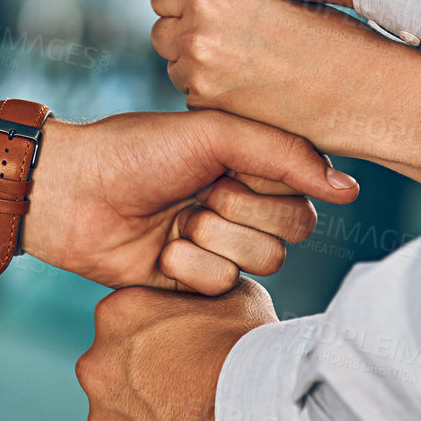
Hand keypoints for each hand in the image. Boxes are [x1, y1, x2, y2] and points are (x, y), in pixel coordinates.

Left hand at [0, 80, 358, 296]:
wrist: (72, 194)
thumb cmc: (137, 150)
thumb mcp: (213, 134)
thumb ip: (284, 153)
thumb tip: (349, 188)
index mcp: (251, 163)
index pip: (304, 190)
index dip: (267, 186)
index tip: (224, 170)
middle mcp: (243, 204)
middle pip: (292, 232)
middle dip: (241, 215)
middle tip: (198, 198)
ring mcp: (220, 244)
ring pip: (263, 263)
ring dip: (213, 242)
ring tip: (175, 224)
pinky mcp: (194, 282)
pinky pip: (223, 287)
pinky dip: (189, 268)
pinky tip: (160, 252)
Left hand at [77, 278, 275, 420]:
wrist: (259, 412)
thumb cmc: (246, 344)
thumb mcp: (227, 291)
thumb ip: (197, 291)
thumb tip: (203, 289)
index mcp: (116, 314)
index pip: (129, 316)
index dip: (160, 329)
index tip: (186, 340)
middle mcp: (96, 366)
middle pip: (117, 367)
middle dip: (147, 374)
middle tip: (190, 381)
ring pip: (124, 415)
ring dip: (150, 416)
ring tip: (195, 420)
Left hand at [150, 0, 420, 193]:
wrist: (363, 92)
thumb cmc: (333, 38)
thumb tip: (201, 0)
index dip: (188, 2)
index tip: (212, 12)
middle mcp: (198, 32)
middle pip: (163, 30)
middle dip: (185, 34)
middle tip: (225, 41)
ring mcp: (202, 77)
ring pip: (176, 65)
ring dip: (197, 65)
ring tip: (245, 67)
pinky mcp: (213, 111)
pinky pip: (194, 96)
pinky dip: (213, 95)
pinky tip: (252, 92)